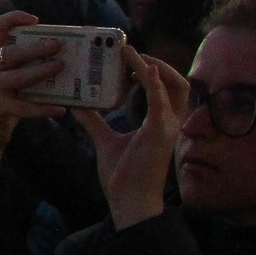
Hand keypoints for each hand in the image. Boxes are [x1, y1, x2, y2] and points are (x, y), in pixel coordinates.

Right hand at [0, 10, 65, 167]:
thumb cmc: (0, 103)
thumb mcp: (5, 79)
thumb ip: (21, 68)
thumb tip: (59, 59)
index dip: (15, 18)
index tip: (36, 20)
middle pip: (11, 51)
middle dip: (37, 48)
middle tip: (58, 46)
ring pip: (18, 76)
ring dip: (42, 72)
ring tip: (61, 68)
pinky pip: (24, 106)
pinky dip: (44, 108)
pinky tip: (60, 109)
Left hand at [76, 52, 185, 230]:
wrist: (128, 201)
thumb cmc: (123, 175)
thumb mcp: (104, 140)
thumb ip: (94, 122)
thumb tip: (78, 105)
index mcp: (159, 122)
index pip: (164, 89)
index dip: (151, 70)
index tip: (127, 58)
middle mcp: (169, 121)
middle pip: (177, 82)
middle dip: (158, 63)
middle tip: (129, 53)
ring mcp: (168, 126)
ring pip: (176, 85)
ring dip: (156, 66)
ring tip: (132, 55)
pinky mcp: (161, 132)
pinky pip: (160, 99)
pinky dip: (152, 81)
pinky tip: (140, 67)